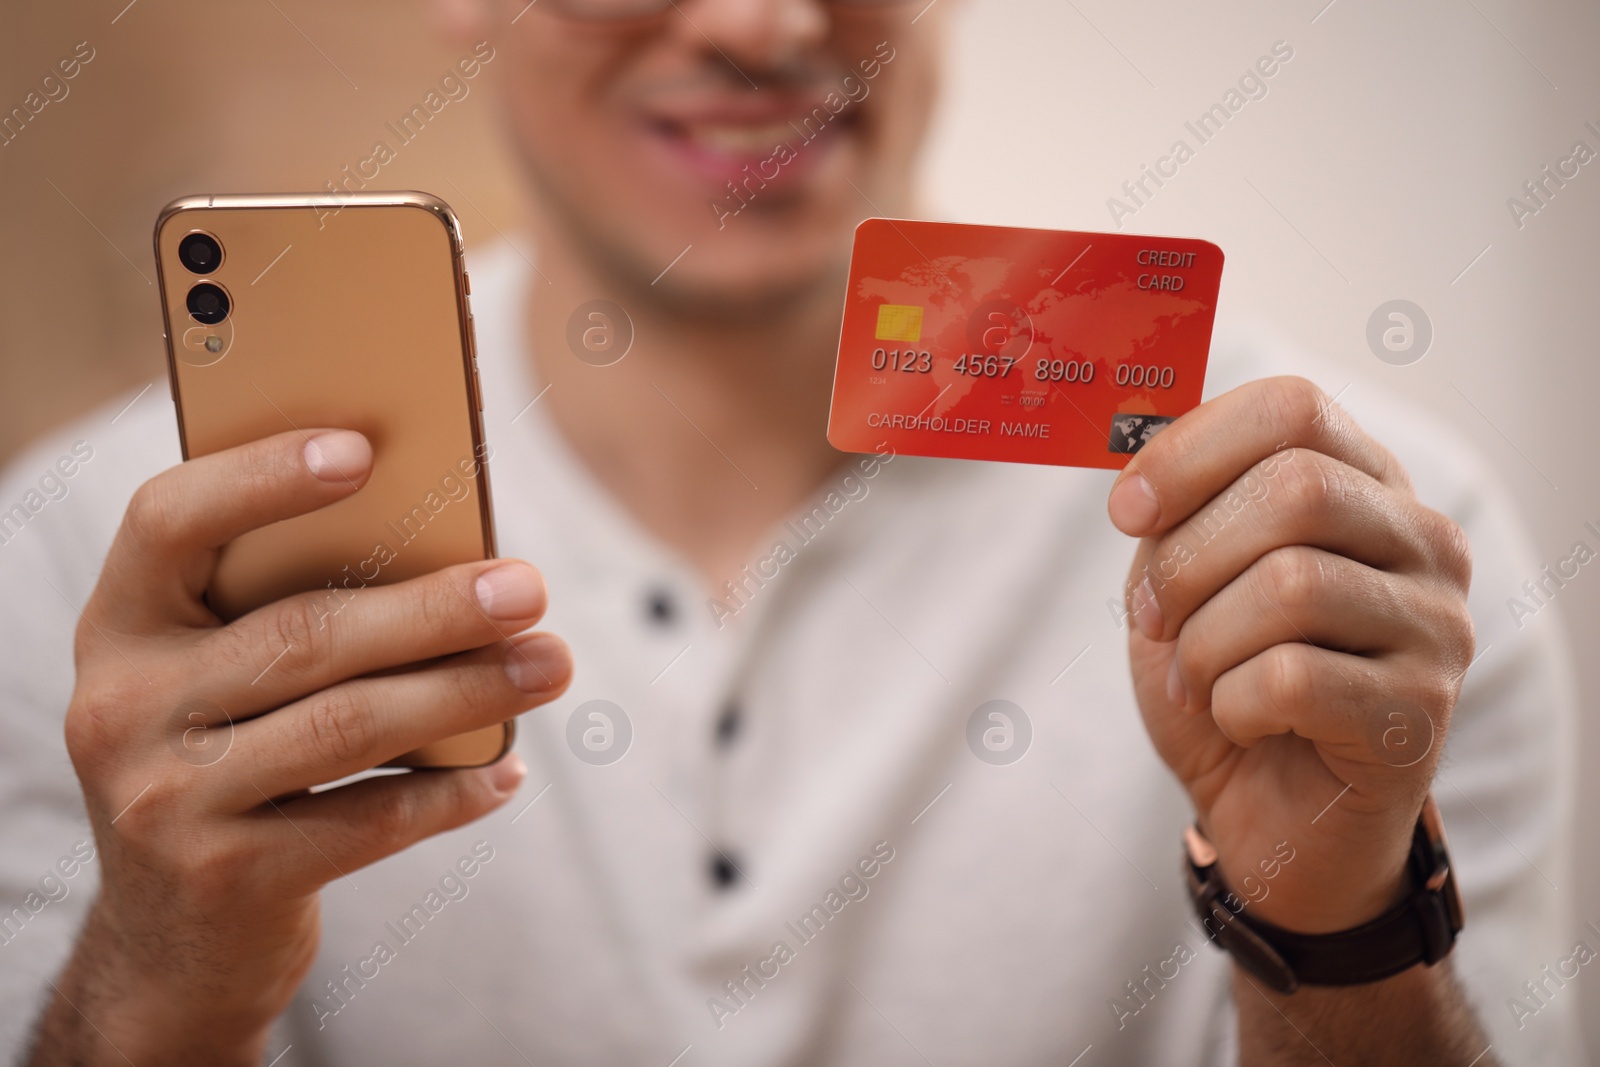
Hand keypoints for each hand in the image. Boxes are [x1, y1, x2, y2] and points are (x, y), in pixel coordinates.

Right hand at [42, 429, 571, 1065]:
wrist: (171, 943)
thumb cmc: (228, 761)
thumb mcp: (217, 679)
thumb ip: (284, 611)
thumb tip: (453, 555)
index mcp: (121, 625)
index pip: (169, 521)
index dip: (260, 477)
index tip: (364, 448)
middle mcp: (123, 706)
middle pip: (302, 633)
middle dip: (432, 608)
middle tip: (527, 588)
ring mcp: (166, 800)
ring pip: (348, 724)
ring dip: (466, 690)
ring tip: (550, 662)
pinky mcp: (225, 879)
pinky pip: (367, 821)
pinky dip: (450, 793)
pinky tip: (508, 768)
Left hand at [1107, 377, 1473, 933]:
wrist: (1269, 818)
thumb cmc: (1226, 685)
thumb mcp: (1184, 584)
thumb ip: (1177, 517)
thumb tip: (1138, 474)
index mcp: (1364, 486)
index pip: (1291, 408)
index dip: (1190, 449)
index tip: (1126, 511)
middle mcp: (1422, 541)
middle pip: (1294, 488)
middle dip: (1188, 559)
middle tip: (1155, 618)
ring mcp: (1436, 625)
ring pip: (1291, 584)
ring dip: (1204, 642)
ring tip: (1198, 678)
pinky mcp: (1421, 713)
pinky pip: (1293, 678)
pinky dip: (1233, 703)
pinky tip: (1243, 721)